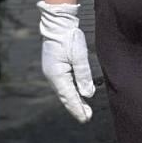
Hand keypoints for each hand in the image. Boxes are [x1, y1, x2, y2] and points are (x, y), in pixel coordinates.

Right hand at [39, 1, 94, 121]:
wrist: (58, 24)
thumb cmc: (69, 38)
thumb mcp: (79, 56)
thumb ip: (84, 75)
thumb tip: (89, 94)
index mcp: (57, 75)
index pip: (69, 97)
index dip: (78, 108)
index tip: (86, 118)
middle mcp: (53, 76)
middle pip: (65, 96)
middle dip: (76, 107)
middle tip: (86, 118)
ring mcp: (52, 72)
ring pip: (64, 91)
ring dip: (74, 100)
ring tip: (84, 109)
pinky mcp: (55, 67)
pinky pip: (63, 83)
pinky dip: (70, 91)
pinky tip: (77, 94)